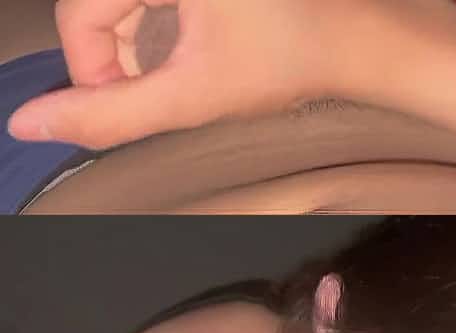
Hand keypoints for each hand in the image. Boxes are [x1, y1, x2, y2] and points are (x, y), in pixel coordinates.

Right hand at [8, 0, 342, 149]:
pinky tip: (189, 45)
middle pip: (98, 3)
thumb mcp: (192, 97)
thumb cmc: (286, 64)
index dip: (90, 68)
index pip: (80, 12)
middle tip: (158, 89)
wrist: (350, 40)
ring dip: (136, 41)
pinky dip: (156, 23)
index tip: (122, 104)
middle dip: (116, 55)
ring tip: (183, 66)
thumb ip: (109, 116)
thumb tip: (28, 122)